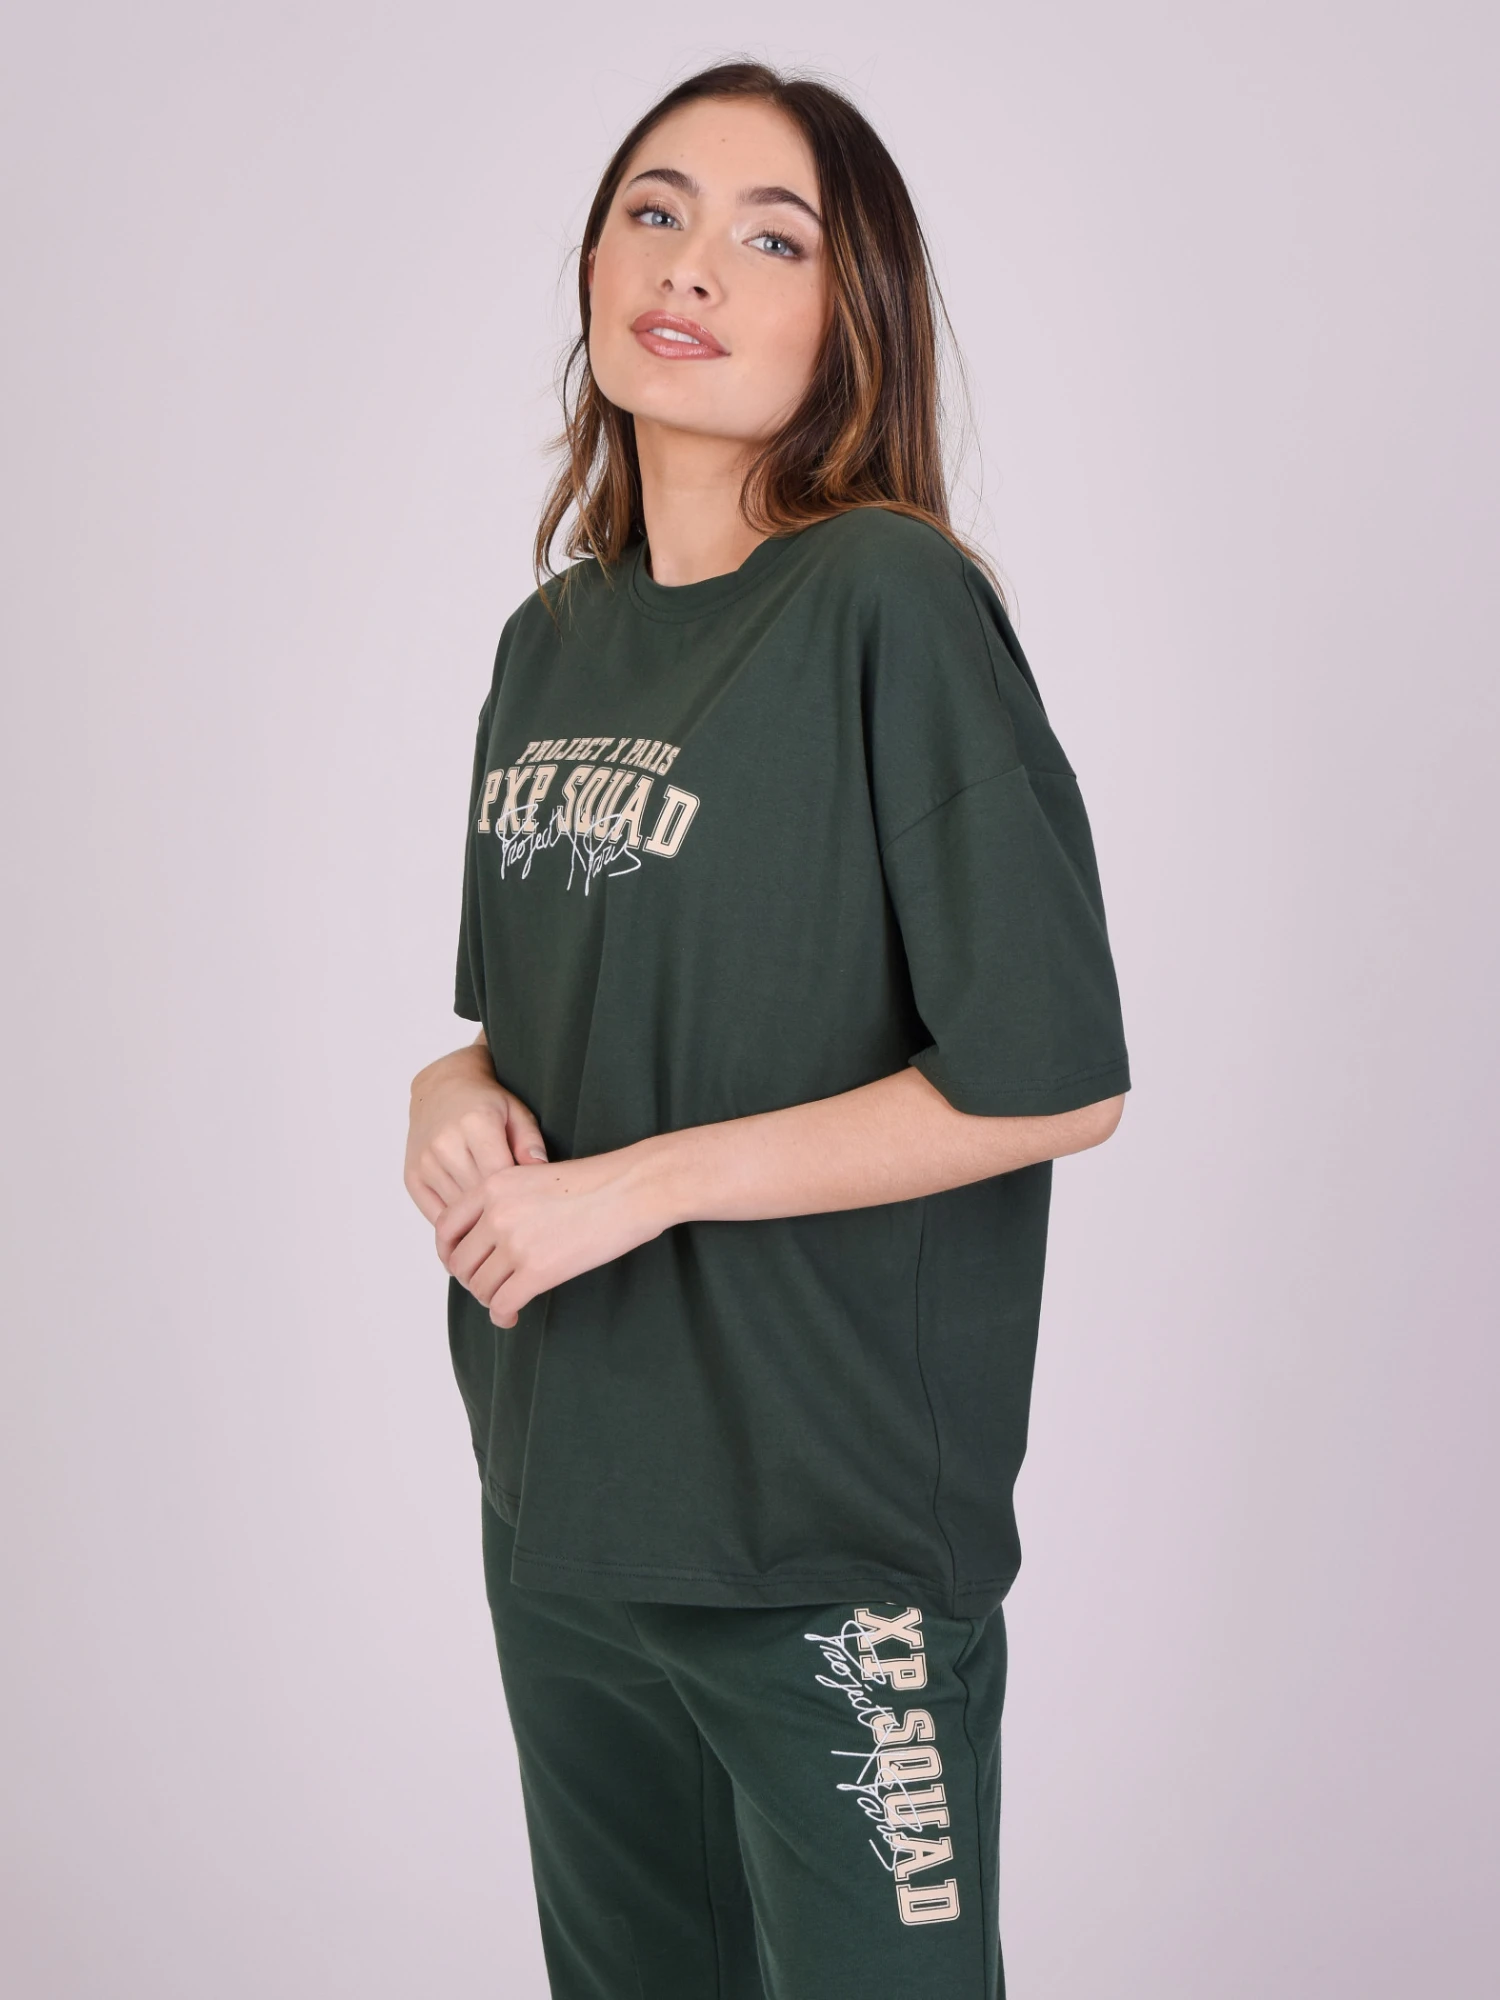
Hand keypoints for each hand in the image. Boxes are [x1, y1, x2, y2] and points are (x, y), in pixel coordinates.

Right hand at [404, 1040, 547, 1225]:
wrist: (441, 1089)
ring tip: (496, 1223)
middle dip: (499, 1210)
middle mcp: (446, 1143)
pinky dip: (455, 1224)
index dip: (517, 1195)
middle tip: (517, 1220)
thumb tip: (540, 1171)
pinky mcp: (412, 1177)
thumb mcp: (517, 1113)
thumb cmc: (484, 1103)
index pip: (500, 1175)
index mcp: (476, 1123)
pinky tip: (472, 1222)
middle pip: (478, 1195)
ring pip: (458, 1210)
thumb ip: (531, 1142)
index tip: (529, 1204)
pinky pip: (436, 1215)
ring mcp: (426, 1162)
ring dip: (477, 1220)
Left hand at [435, 1148, 668, 1328]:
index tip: (460, 1265)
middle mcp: (497, 1213)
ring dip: (489, 1299)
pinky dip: (502, 1315)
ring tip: (505, 1301)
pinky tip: (513, 1316)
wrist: (633, 1188)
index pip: (445, 1226)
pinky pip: (502, 1303)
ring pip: (480, 1286)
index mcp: (494, 1185)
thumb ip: (508, 1201)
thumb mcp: (536, 1175)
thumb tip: (493, 1237)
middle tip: (488, 1287)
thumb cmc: (598, 1181)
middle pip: (460, 1261)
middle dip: (471, 1280)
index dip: (448, 1253)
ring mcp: (516, 1243)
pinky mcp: (538, 1271)